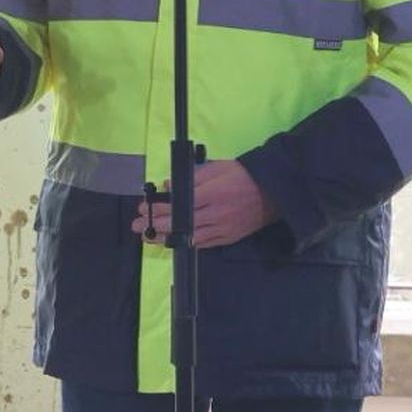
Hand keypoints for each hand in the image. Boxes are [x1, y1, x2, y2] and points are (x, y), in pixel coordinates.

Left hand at [130, 160, 277, 248]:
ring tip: (148, 237)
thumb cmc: (244, 175)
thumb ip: (191, 178)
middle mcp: (216, 214)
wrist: (274, 192)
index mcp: (213, 194)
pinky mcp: (228, 238)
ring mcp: (222, 229)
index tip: (143, 208)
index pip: (178, 204)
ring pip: (188, 237)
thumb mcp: (217, 168)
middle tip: (137, 226)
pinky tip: (172, 242)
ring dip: (165, 237)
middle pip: (179, 222)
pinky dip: (185, 243)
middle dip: (155, 224)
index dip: (158, 208)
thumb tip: (168, 186)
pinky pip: (203, 244)